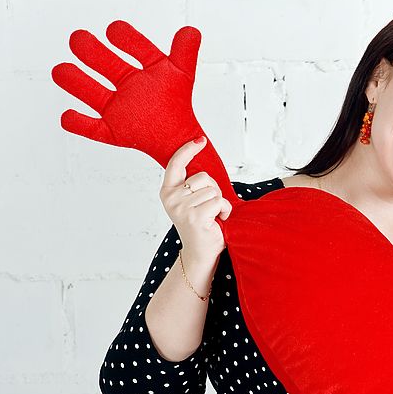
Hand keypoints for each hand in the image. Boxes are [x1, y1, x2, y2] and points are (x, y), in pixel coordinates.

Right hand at [51, 20, 237, 207]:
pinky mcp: (113, 130)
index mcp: (142, 71)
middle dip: (90, 51)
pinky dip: (78, 123)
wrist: (180, 141)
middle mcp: (126, 86)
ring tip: (60, 70)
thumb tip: (191, 31)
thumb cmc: (178, 106)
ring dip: (75, 82)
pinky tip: (67, 115)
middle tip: (78, 39)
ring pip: (92, 93)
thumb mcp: (184, 76)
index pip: (132, 48)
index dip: (123, 37)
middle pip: (104, 65)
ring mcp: (118, 108)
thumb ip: (186, 53)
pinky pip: (92, 128)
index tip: (114, 31)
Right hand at [161, 138, 232, 262]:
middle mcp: (171, 198)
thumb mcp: (192, 201)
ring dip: (220, 203)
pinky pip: (219, 202)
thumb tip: (204, 163)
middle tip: (209, 207)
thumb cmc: (201, 225)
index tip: (200, 140)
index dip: (188, 150)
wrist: (201, 253)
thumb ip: (193, 185)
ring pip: (213, 190)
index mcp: (168, 191)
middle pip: (203, 177)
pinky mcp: (195, 217)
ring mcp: (181, 208)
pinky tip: (218, 220)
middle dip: (214, 190)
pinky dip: (225, 210)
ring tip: (213, 216)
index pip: (176, 164)